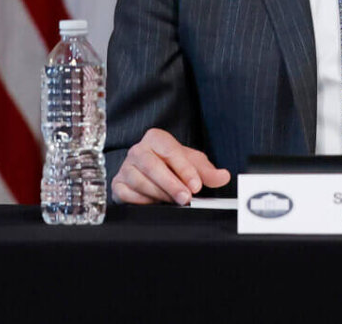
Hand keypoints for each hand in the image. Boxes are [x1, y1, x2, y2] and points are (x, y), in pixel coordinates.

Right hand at [110, 127, 229, 205]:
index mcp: (156, 138)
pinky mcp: (117, 185)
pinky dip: (142, 201)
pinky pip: (127, 194)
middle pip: (152, 166)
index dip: (184, 169)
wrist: (149, 173)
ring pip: (140, 181)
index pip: (170, 151)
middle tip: (186, 198)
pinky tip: (155, 203)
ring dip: (159, 194)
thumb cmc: (171, 165)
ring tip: (174, 202)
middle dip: (171, 184)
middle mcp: (137, 150)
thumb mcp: (192, 164)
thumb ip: (207, 171)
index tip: (196, 185)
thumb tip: (223, 177)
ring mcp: (125, 167)